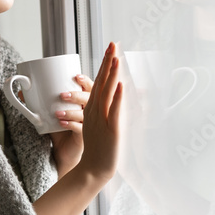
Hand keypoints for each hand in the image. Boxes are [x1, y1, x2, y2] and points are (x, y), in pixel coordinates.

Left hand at [49, 73, 92, 174]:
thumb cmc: (59, 129)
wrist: (63, 152)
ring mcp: (89, 124)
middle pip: (90, 98)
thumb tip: (20, 91)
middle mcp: (90, 111)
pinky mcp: (85, 136)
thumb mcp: (48, 115)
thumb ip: (39, 103)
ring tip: (57, 113)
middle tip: (62, 95)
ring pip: (85, 113)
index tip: (76, 76)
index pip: (90, 88)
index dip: (86, 80)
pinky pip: (80, 128)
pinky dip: (71, 125)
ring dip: (71, 111)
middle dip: (77, 95)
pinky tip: (61, 124)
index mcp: (84, 102)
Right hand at [77, 41, 124, 181]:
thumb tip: (113, 96)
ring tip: (116, 58)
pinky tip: (121, 86)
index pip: (99, 81)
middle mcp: (96, 111)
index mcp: (93, 109)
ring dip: (112, 75)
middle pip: (102, 82)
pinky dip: (118, 98)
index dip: (105, 64)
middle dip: (108, 62)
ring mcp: (103, 119)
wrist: (93, 170)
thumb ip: (104, 110)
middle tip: (112, 44)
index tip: (110, 48)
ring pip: (107, 92)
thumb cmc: (97, 149)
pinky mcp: (111, 129)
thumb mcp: (98, 125)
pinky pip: (114, 111)